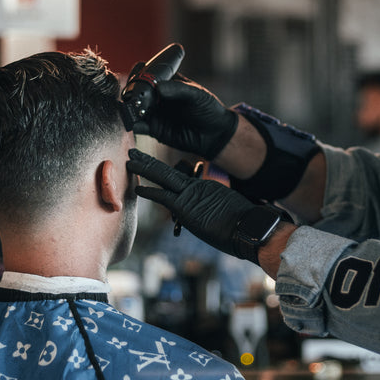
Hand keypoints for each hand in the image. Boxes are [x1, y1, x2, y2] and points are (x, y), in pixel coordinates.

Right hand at [127, 69, 237, 159]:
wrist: (214, 134)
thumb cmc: (208, 109)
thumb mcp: (197, 95)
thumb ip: (178, 89)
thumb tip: (158, 87)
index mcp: (166, 81)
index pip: (146, 72)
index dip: (139, 74)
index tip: (140, 78)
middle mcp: (156, 95)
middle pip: (135, 90)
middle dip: (132, 92)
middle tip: (137, 97)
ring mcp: (154, 112)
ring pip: (133, 107)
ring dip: (130, 108)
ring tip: (136, 111)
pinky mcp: (153, 129)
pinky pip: (138, 126)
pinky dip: (133, 125)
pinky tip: (136, 124)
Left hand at [127, 149, 283, 262]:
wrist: (250, 227)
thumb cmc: (243, 226)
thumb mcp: (225, 214)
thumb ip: (214, 211)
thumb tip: (216, 218)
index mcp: (204, 189)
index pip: (178, 178)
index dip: (163, 171)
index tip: (151, 165)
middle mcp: (196, 188)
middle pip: (167, 172)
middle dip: (149, 162)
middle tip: (134, 152)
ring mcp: (191, 195)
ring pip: (163, 177)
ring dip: (144, 169)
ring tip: (129, 160)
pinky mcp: (187, 206)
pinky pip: (163, 196)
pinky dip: (150, 192)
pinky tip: (137, 188)